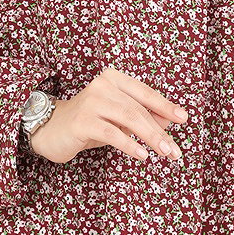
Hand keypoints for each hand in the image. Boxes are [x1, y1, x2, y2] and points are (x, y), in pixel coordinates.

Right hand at [28, 66, 188, 164]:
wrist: (49, 129)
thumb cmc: (89, 123)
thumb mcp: (118, 119)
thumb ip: (143, 116)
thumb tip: (172, 120)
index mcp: (114, 79)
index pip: (145, 93)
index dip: (165, 105)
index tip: (184, 118)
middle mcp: (103, 85)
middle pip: (138, 109)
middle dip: (160, 130)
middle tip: (175, 150)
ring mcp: (91, 101)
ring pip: (128, 118)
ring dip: (150, 137)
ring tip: (164, 153)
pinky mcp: (81, 120)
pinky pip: (110, 132)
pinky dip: (128, 144)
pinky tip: (140, 155)